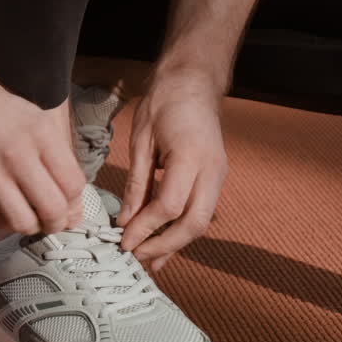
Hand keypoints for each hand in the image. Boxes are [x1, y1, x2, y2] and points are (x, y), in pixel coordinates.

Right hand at [0, 55, 85, 235]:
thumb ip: (56, 158)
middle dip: (58, 222)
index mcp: (40, 133)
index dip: (75, 201)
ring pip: (24, 223)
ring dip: (32, 226)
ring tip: (30, 215)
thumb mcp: (33, 118)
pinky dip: (5, 221)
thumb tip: (73, 203)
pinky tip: (6, 208)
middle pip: (53, 209)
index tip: (69, 203)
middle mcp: (17, 154)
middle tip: (54, 220)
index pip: (73, 184)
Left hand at [117, 68, 228, 270]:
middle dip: (165, 246)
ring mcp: (218, 175)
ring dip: (176, 243)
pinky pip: (201, 211)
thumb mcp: (141, 141)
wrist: (194, 82)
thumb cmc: (165, 103)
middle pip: (193, 224)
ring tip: (150, 260)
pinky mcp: (216, 178)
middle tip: (137, 257)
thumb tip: (125, 220)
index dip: (144, 228)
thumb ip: (135, 183)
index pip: (169, 206)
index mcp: (191, 157)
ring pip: (201, 222)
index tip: (123, 241)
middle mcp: (212, 170)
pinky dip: (183, 230)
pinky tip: (165, 244)